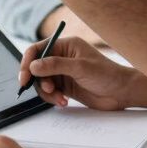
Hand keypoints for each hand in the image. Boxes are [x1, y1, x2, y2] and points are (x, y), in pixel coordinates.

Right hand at [20, 35, 135, 110]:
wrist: (122, 92)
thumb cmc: (107, 74)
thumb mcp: (80, 67)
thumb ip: (55, 65)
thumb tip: (33, 65)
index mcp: (65, 45)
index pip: (38, 50)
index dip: (27, 62)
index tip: (24, 77)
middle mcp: (61, 57)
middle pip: (37, 67)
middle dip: (39, 81)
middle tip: (47, 90)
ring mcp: (63, 72)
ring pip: (42, 82)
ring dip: (47, 92)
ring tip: (60, 98)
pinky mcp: (66, 86)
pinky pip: (50, 92)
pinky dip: (53, 98)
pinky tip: (63, 102)